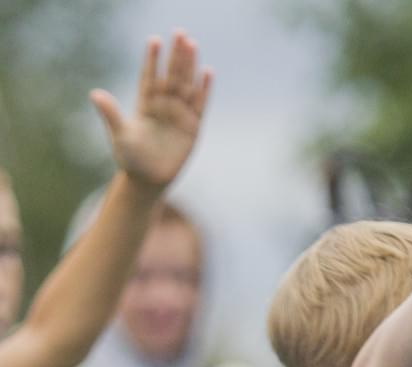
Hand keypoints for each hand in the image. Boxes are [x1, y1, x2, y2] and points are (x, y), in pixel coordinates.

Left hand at [91, 33, 211, 193]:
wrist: (148, 180)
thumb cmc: (130, 159)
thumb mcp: (119, 135)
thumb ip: (110, 113)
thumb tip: (95, 94)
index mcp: (145, 103)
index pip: (149, 76)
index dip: (152, 59)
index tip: (154, 40)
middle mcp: (163, 105)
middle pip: (170, 75)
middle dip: (175, 55)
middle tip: (179, 33)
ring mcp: (179, 114)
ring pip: (186, 85)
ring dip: (190, 66)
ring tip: (192, 44)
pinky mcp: (193, 127)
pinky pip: (200, 104)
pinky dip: (204, 89)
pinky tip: (207, 72)